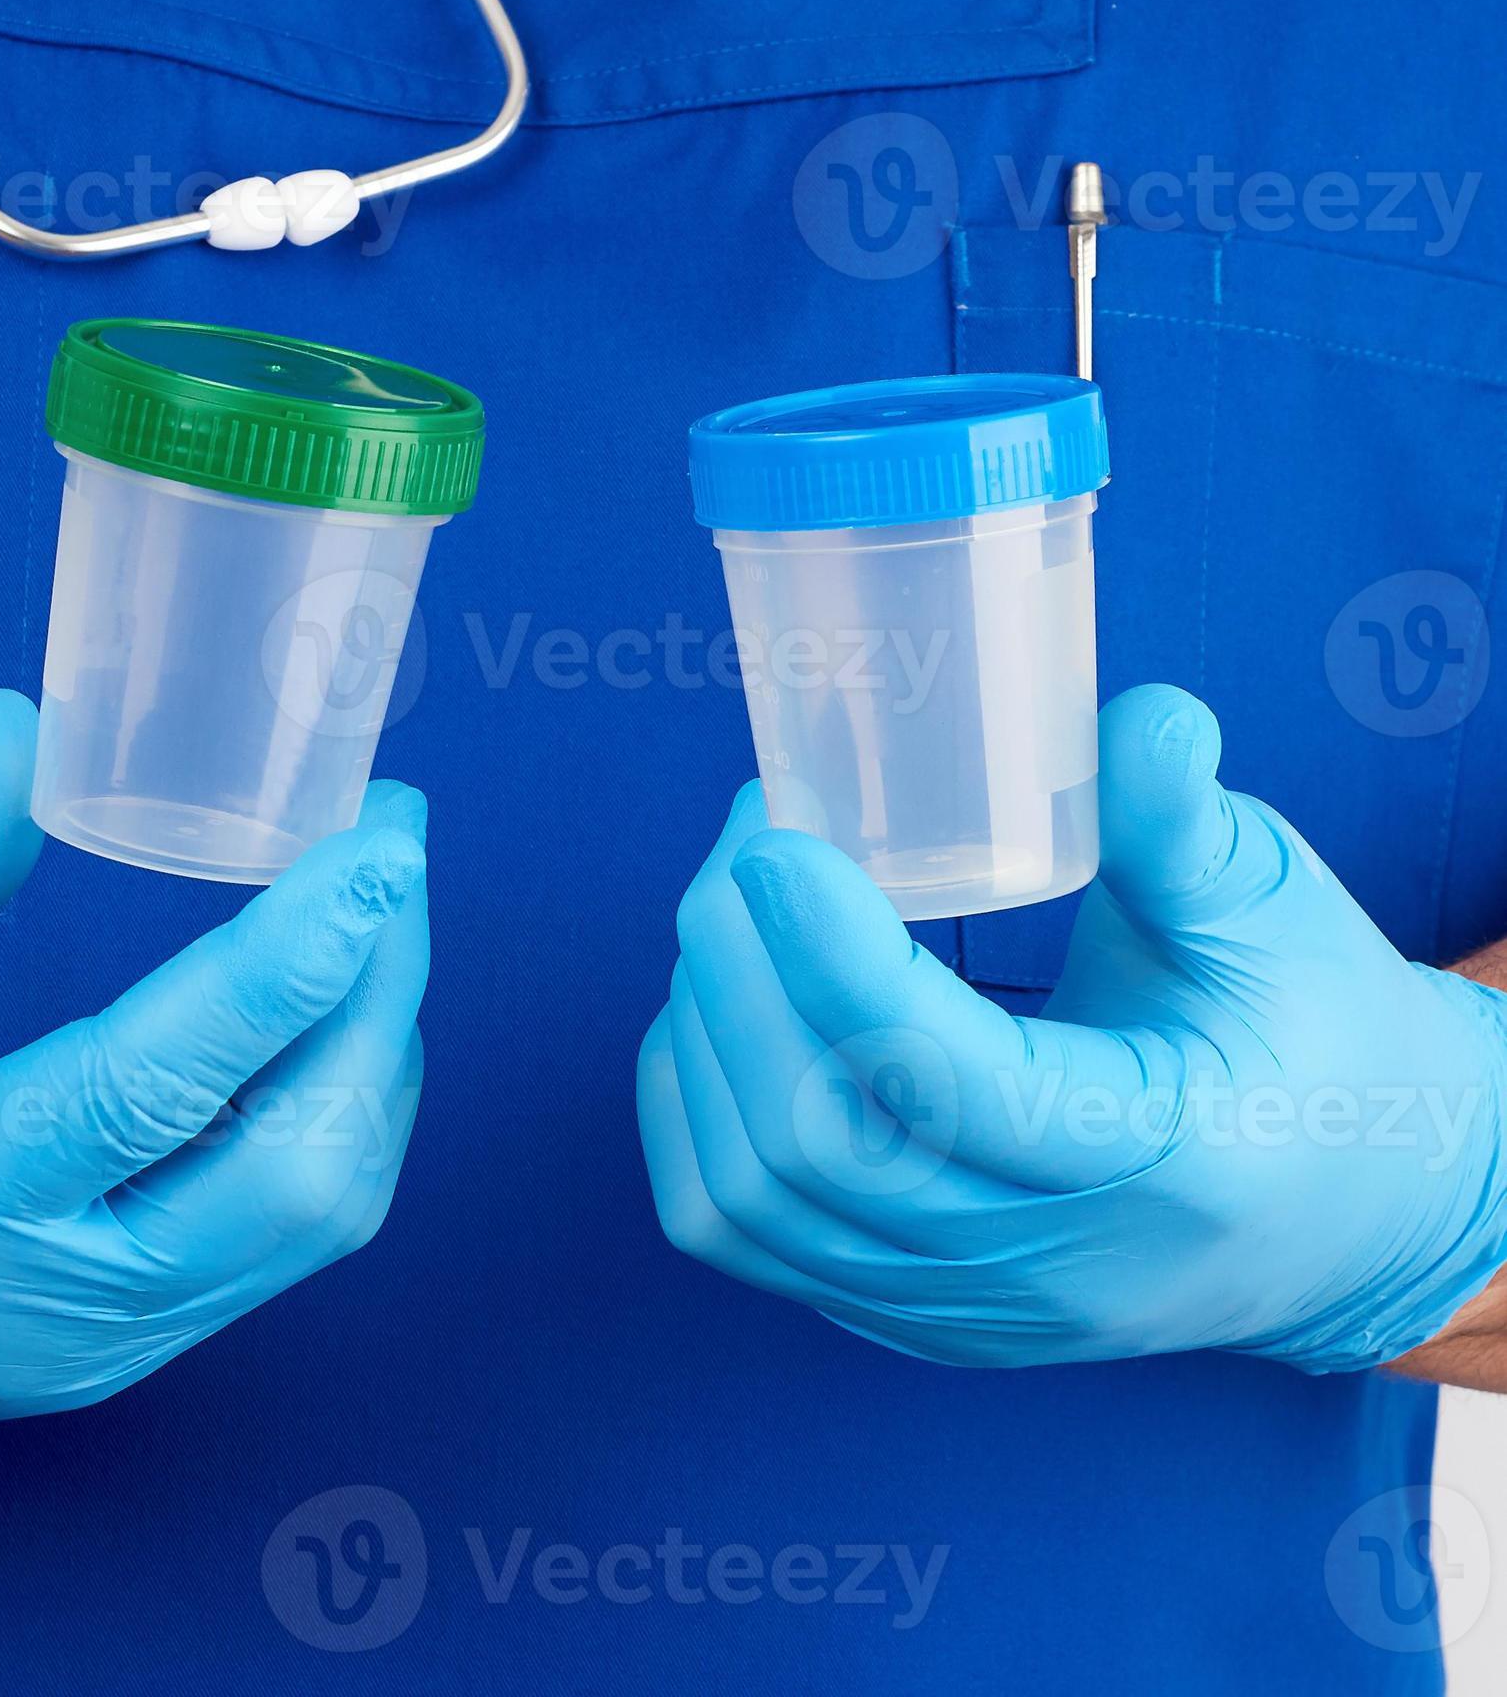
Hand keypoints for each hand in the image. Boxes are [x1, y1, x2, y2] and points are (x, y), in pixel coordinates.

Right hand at [0, 691, 427, 1469]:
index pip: (155, 1091)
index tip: (381, 843)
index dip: (289, 959)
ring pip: (315, 1216)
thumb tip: (31, 733)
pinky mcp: (119, 1345)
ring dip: (373, 1055)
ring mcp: (97, 1353)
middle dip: (378, 1000)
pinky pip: (280, 1233)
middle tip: (395, 850)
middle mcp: (45, 1321)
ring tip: (377, 913)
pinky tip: (331, 1014)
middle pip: (297, 1176)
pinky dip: (334, 1113)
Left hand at [638, 685, 1506, 1373]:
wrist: (1342, 1214)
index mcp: (1162, 1167)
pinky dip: (688, 1112)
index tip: (778, 839)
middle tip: (746, 842)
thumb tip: (1135, 717)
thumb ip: (1186, 824)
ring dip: (704, 1033)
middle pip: (816, 1143)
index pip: (952, 1085)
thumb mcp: (1278, 917)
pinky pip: (738, 1232)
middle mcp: (1047, 1271)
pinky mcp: (905, 1314)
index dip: (836, 958)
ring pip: (753, 1199)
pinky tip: (713, 1012)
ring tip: (730, 909)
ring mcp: (963, 1312)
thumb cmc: (1313, 1042)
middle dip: (740, 973)